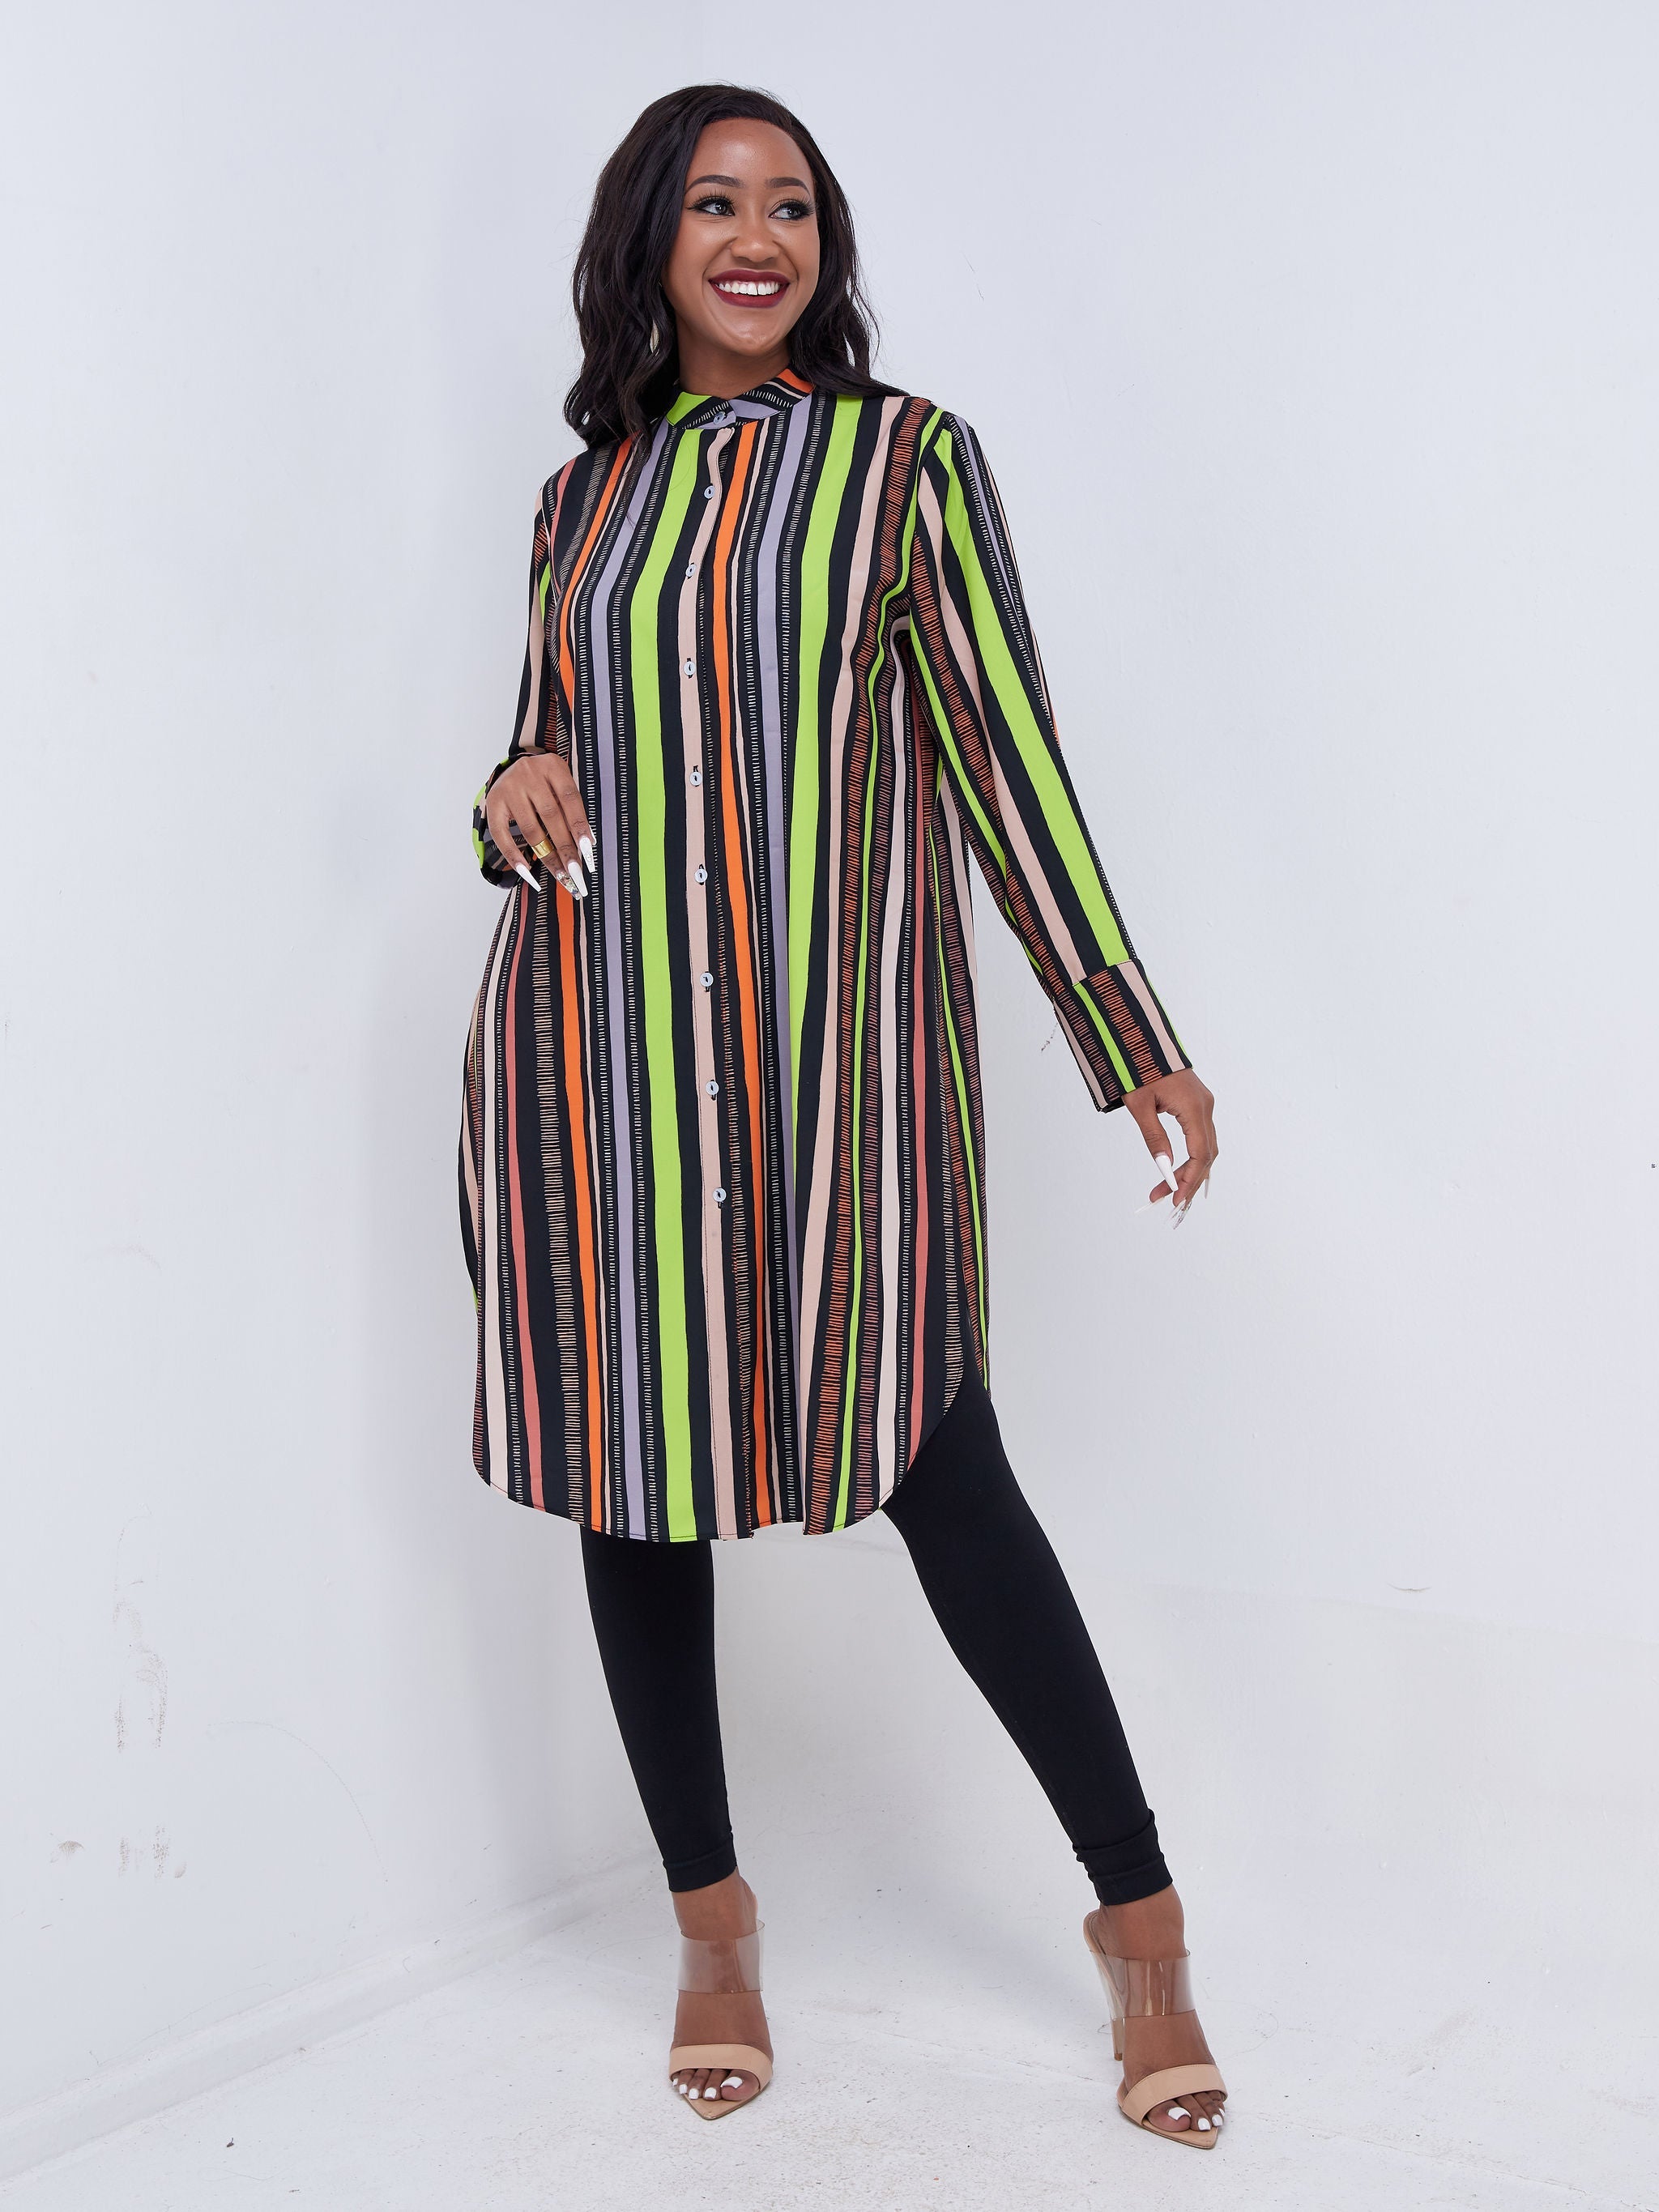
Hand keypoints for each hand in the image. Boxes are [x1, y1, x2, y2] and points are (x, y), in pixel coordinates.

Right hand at [486, 749, 595, 896]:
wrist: (513, 769)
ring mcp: (509, 788)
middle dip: (565, 848)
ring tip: (560, 874)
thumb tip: (585, 846)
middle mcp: (529, 773)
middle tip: (575, 872)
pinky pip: (502, 836)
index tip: (588, 852)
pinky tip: (527, 873)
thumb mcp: (560, 785)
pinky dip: (515, 857)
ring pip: (530, 829)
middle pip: (551, 816)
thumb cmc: (545, 783)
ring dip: (546, 856)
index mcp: (552, 766)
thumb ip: (571, 809)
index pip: (570, 799)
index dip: (580, 826)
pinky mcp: (493, 803)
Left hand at [1123, 1068, 1216, 1215]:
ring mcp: (1203, 1103)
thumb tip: (1164, 1166)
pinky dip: (1192, 1155)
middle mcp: (1205, 1106)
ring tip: (1168, 1187)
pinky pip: (1201, 1135)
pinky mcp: (1197, 1102)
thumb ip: (1154, 1137)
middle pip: (1206, 1154)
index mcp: (1194, 1107)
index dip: (1189, 1179)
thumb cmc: (1138, 1068)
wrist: (1141, 1038)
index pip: (1200, 1154)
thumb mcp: (1140, 1105)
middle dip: (1188, 1179)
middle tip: (1166, 1197)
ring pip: (1205, 1146)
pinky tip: (1179, 1168)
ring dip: (1190, 1169)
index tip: (1175, 1198)